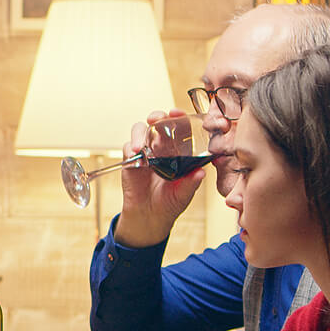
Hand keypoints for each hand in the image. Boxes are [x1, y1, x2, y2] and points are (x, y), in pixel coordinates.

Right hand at [113, 110, 205, 248]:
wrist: (150, 217)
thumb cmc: (170, 203)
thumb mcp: (185, 193)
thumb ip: (192, 182)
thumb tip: (202, 172)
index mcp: (177, 150)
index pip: (178, 126)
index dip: (178, 117)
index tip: (177, 113)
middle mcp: (161, 147)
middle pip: (157, 122)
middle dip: (156, 116)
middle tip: (157, 119)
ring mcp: (145, 152)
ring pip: (140, 130)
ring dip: (140, 134)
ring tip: (140, 146)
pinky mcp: (130, 160)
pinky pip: (127, 147)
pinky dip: (130, 148)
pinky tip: (135, 156)